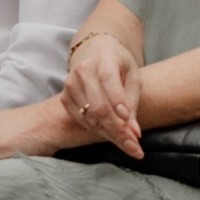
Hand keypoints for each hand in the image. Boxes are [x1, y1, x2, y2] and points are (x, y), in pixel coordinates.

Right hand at [64, 32, 145, 158]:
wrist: (94, 52)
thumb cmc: (118, 64)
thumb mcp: (132, 75)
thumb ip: (133, 101)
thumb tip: (134, 132)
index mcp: (104, 59)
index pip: (109, 80)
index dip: (118, 102)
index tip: (129, 121)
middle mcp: (83, 71)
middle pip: (99, 106)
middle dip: (117, 130)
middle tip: (134, 147)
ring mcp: (70, 84)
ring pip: (90, 118)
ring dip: (110, 134)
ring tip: (128, 144)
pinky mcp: (65, 98)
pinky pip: (81, 121)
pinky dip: (98, 131)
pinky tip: (111, 134)